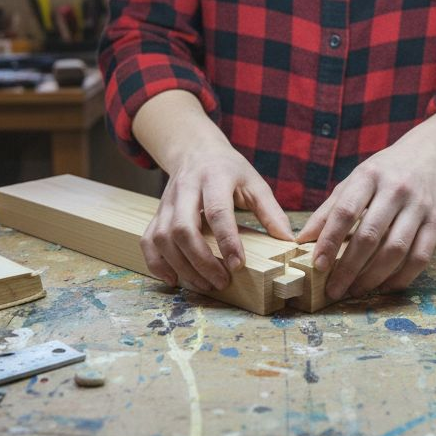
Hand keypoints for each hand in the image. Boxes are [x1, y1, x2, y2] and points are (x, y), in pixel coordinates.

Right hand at [141, 145, 293, 291]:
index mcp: (214, 178)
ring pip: (163, 238)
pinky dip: (156, 263)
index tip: (237, 265)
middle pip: (183, 228)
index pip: (217, 211)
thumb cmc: (228, 170)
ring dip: (181, 266)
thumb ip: (270, 210)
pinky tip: (174, 279)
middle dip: (201, 260)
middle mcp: (185, 190)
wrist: (195, 151)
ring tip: (204, 284)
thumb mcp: (254, 182)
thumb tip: (288, 240)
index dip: (227, 241)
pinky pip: (148, 240)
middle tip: (221, 281)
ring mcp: (166, 202)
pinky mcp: (156, 213)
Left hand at [295, 143, 435, 300]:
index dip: (330, 241)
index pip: (346, 212)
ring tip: (356, 290)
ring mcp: (419, 206)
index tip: (317, 265)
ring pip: (396, 250)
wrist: (429, 157)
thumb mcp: (353, 181)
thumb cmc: (384, 173)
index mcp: (369, 176)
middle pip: (370, 236)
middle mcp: (396, 190)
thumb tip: (302, 241)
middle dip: (348, 268)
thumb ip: (329, 210)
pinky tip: (384, 286)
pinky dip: (402, 277)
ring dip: (373, 277)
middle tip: (334, 290)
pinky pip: (421, 257)